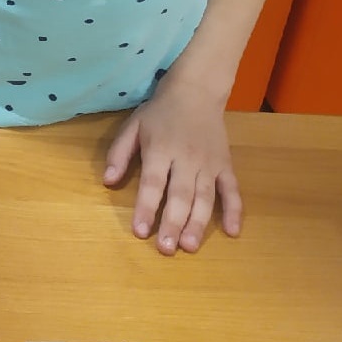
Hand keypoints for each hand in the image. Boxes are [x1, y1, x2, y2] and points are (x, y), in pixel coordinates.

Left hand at [104, 87, 241, 254]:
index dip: (146, 208)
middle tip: (166, 249)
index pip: (153, 184)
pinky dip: (234, 211)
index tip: (140, 232)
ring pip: (205, 198)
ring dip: (199, 223)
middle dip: (173, 223)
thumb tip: (107, 181)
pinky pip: (232, 190)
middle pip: (180, 195)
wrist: (197, 92)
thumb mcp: (132, 127)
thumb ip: (119, 153)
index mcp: (161, 150)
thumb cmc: (159, 113)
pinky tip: (232, 232)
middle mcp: (187, 159)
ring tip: (190, 247)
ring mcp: (210, 164)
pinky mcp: (226, 165)